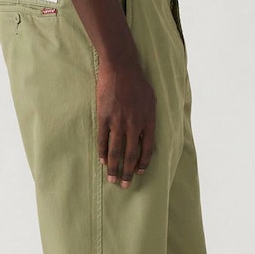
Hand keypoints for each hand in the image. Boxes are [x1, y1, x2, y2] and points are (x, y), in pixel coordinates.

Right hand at [95, 58, 155, 188]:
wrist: (121, 68)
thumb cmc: (138, 82)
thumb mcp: (151, 100)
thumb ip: (150, 118)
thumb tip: (147, 134)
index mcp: (148, 121)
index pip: (147, 149)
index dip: (143, 163)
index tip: (140, 173)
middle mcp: (134, 124)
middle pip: (131, 154)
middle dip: (128, 172)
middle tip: (125, 185)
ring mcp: (117, 122)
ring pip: (115, 151)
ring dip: (114, 167)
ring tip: (112, 179)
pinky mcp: (104, 117)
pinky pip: (102, 140)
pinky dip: (102, 152)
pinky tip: (102, 161)